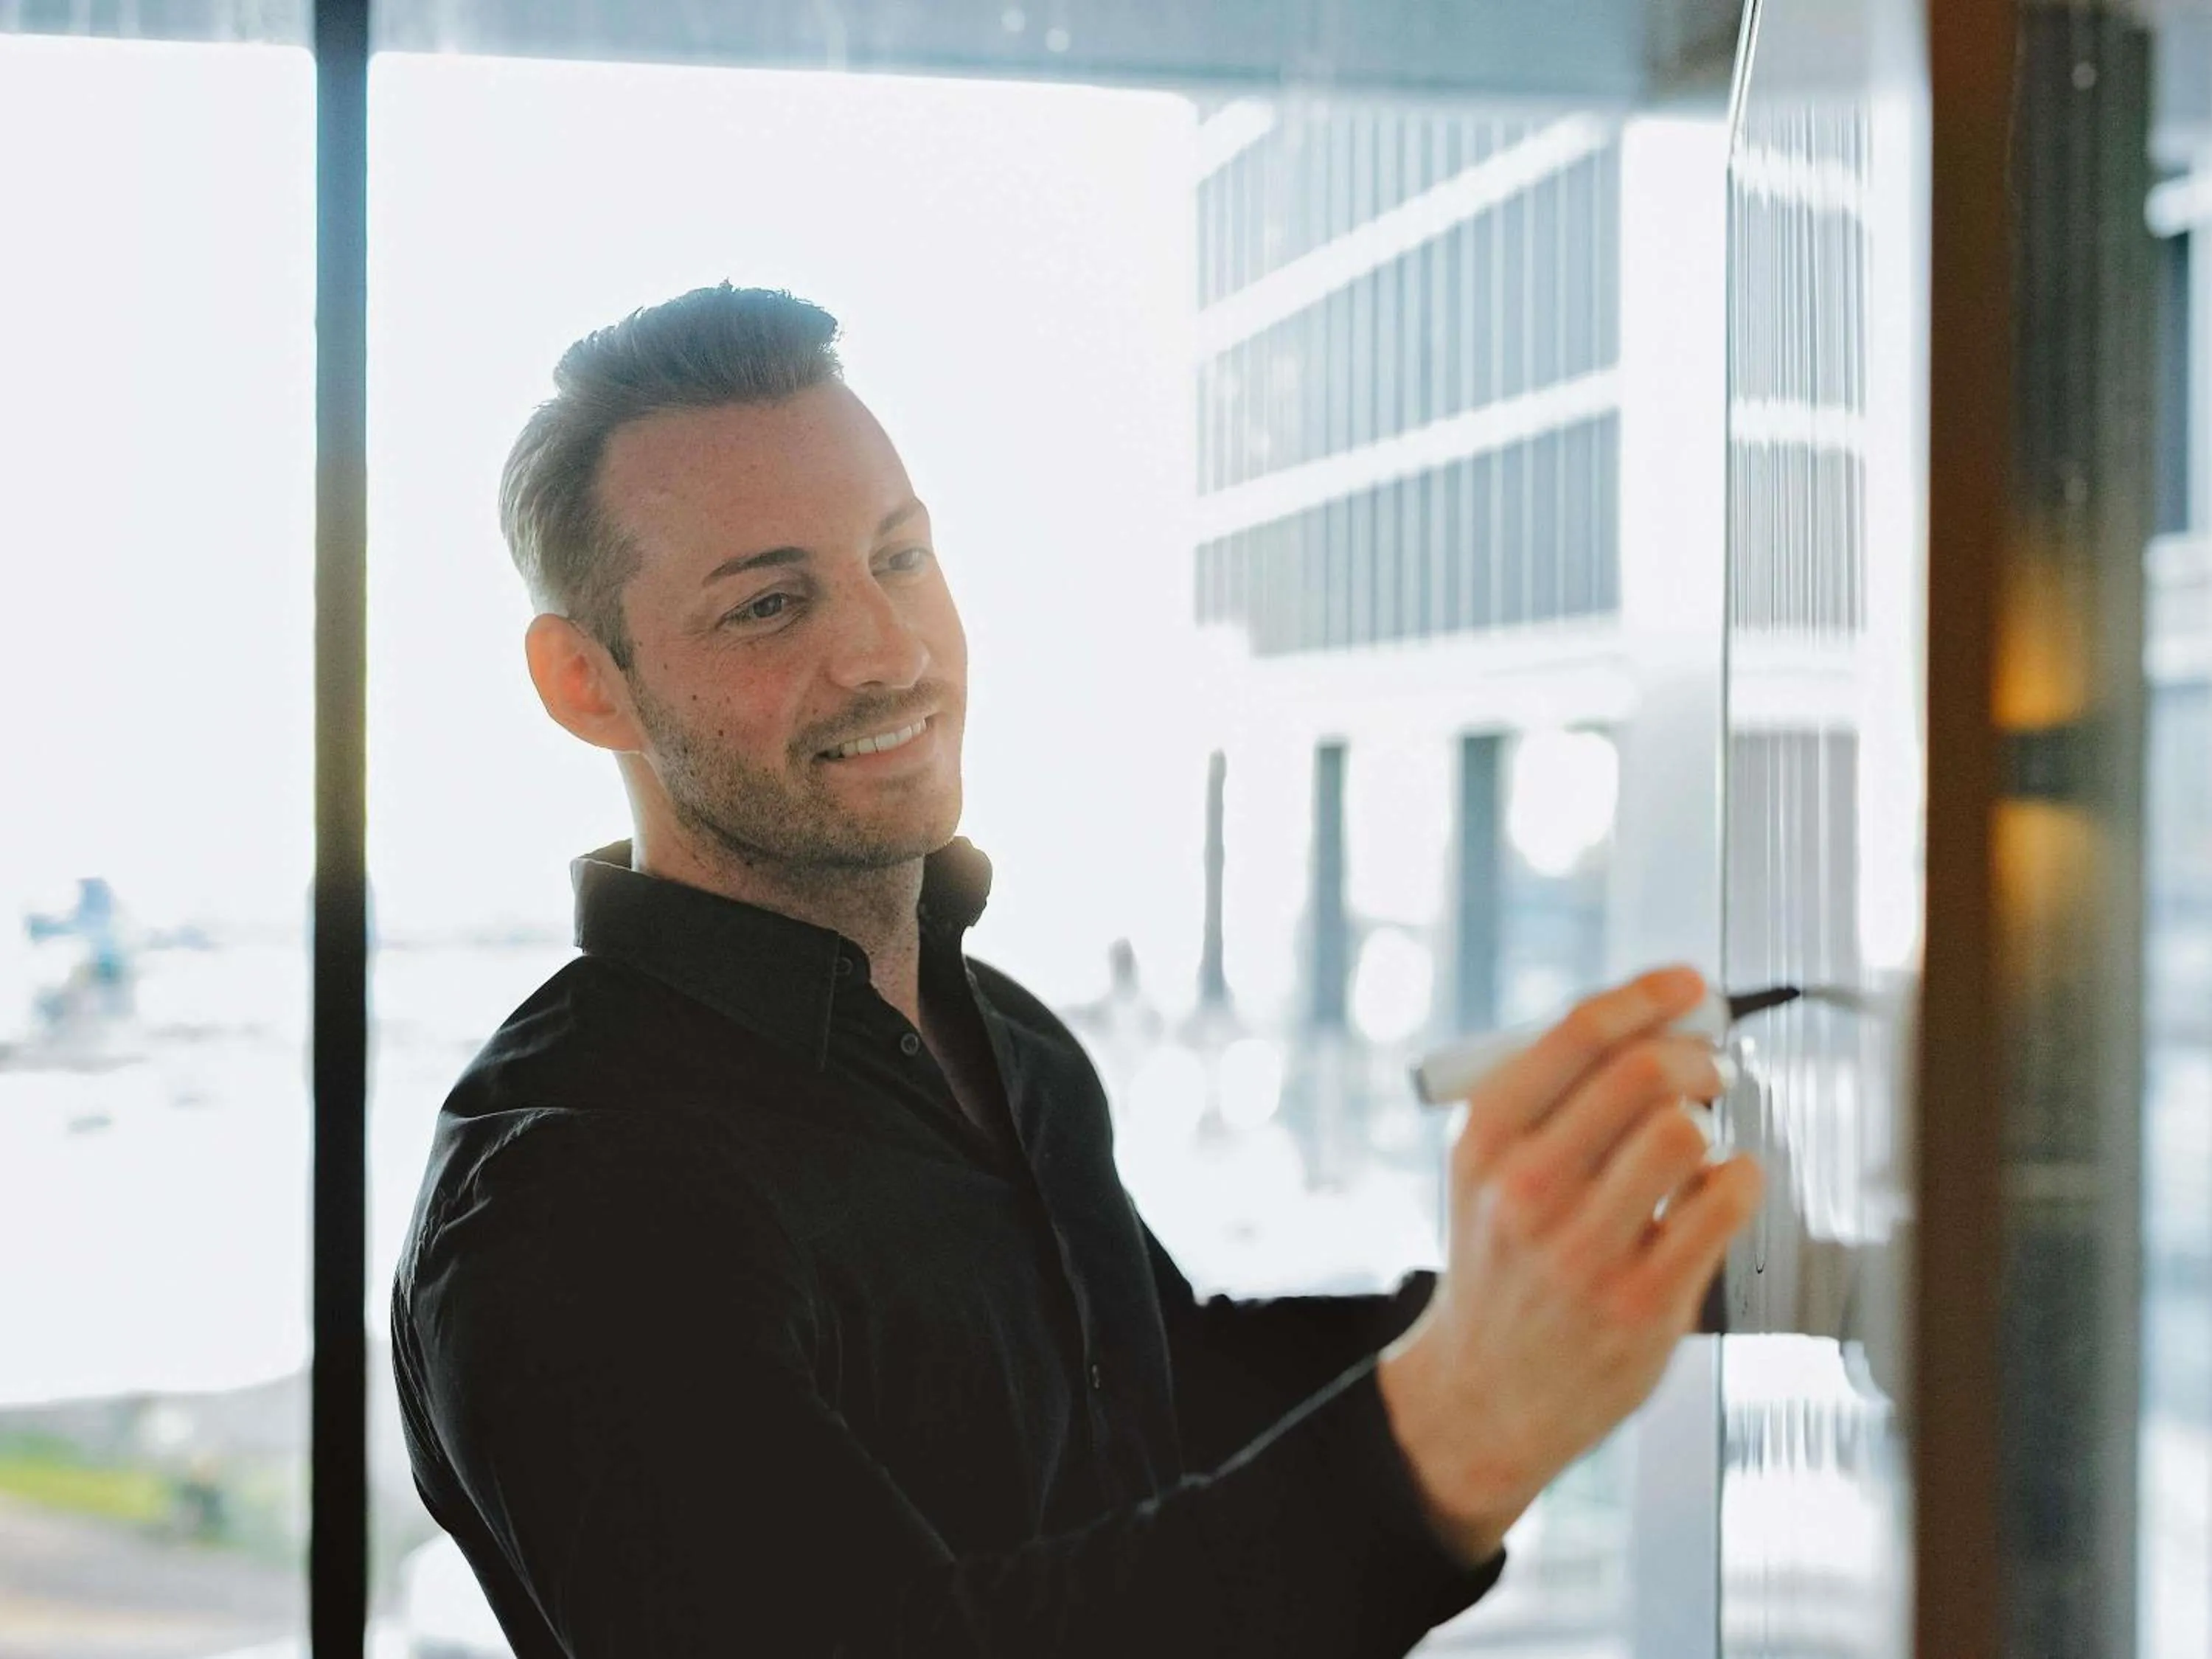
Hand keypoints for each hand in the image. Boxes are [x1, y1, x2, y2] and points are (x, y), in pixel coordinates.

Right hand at [1374, 966, 1762, 1565]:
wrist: (1486, 1391)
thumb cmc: (1502, 1264)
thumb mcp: (1483, 1172)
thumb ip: (1548, 1100)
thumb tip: (1653, 1023)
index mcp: (1485, 1140)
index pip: (1577, 1033)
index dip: (1648, 995)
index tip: (1689, 985)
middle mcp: (1528, 1188)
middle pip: (1641, 1072)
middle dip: (1695, 1056)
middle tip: (1710, 1069)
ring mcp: (1585, 1249)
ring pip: (1684, 1132)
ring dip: (1710, 1120)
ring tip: (1700, 1140)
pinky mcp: (1644, 1300)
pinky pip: (1722, 1201)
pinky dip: (1738, 1178)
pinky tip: (1715, 1189)